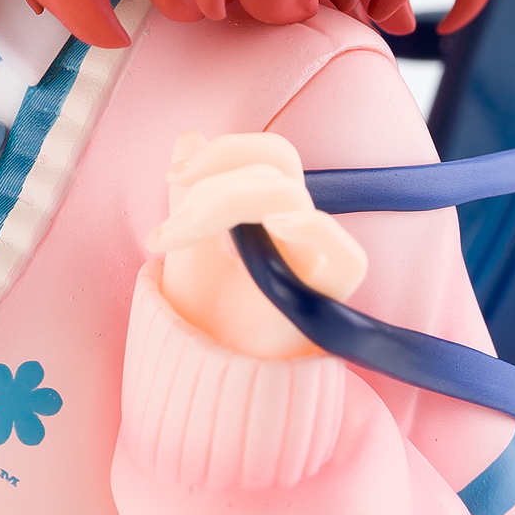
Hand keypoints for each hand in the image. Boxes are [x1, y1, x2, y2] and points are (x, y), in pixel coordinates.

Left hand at [145, 132, 368, 359]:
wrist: (204, 378)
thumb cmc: (202, 318)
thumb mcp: (185, 247)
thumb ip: (189, 195)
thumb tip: (189, 137)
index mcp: (271, 213)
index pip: (268, 156)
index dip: (224, 152)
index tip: (173, 175)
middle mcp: (299, 229)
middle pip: (277, 167)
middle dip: (215, 177)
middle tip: (170, 213)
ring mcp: (317, 259)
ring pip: (288, 197)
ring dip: (222, 202)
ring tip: (177, 236)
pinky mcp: (328, 296)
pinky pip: (344, 253)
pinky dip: (313, 228)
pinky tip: (276, 224)